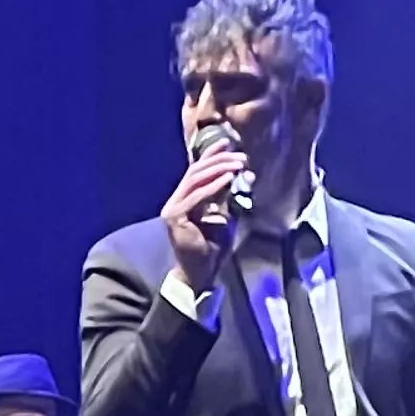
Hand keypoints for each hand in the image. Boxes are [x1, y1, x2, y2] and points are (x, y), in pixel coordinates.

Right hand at [158, 141, 250, 294]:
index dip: (212, 154)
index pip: (197, 170)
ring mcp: (173, 209)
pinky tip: (229, 179)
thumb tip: (241, 174)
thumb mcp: (225, 214)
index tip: (229, 143)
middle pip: (196, 172)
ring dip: (219, 169)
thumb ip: (228, 195)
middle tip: (240, 157)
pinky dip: (214, 186)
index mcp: (185, 199)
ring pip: (195, 180)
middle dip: (220, 161)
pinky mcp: (175, 217)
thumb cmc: (213, 247)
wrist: (202, 272)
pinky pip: (196, 197)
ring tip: (237, 165)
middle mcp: (176, 200)